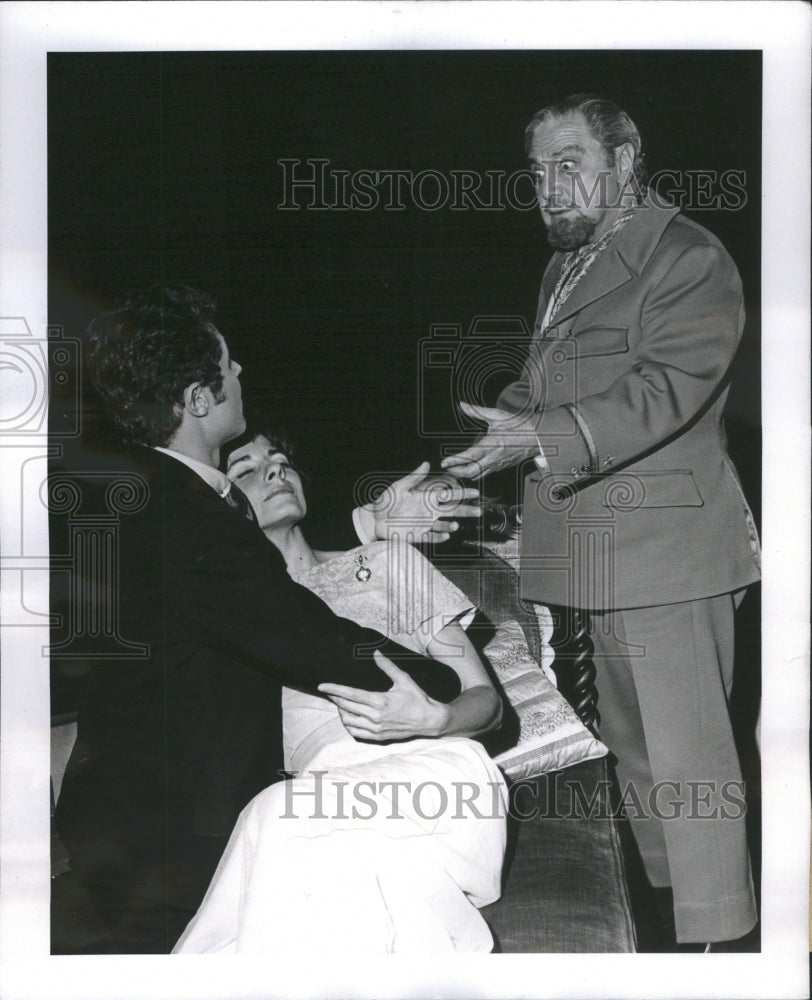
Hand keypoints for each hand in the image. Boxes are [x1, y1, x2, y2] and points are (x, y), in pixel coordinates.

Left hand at [317, 650, 448, 740]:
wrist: (429, 720)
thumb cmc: (417, 698)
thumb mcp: (403, 679)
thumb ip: (387, 666)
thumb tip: (376, 652)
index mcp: (379, 701)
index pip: (350, 694)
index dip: (334, 689)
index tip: (322, 686)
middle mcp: (375, 716)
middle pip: (346, 707)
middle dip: (335, 698)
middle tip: (330, 692)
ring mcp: (376, 729)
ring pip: (348, 722)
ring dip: (342, 712)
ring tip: (342, 704)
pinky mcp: (378, 737)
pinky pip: (356, 733)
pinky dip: (349, 725)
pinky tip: (350, 717)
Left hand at [363, 461, 480, 543]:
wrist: (373, 520)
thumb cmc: (385, 502)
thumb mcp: (399, 487)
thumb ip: (414, 477)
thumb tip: (426, 463)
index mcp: (426, 498)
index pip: (448, 495)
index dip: (461, 494)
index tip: (475, 492)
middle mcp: (428, 511)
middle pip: (451, 511)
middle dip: (465, 511)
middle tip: (479, 511)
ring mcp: (424, 524)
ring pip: (443, 525)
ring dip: (450, 525)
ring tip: (455, 525)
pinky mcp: (417, 535)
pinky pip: (431, 537)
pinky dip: (439, 536)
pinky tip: (446, 535)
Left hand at [440, 401, 540, 479]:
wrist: (536, 438)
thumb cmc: (518, 426)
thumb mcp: (497, 416)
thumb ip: (477, 411)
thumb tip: (463, 405)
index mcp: (491, 444)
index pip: (469, 456)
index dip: (455, 460)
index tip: (444, 462)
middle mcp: (493, 457)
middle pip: (471, 471)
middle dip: (456, 471)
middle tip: (447, 467)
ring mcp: (497, 464)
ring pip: (477, 475)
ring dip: (464, 474)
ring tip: (453, 469)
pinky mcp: (500, 467)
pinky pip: (484, 474)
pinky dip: (473, 473)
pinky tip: (467, 469)